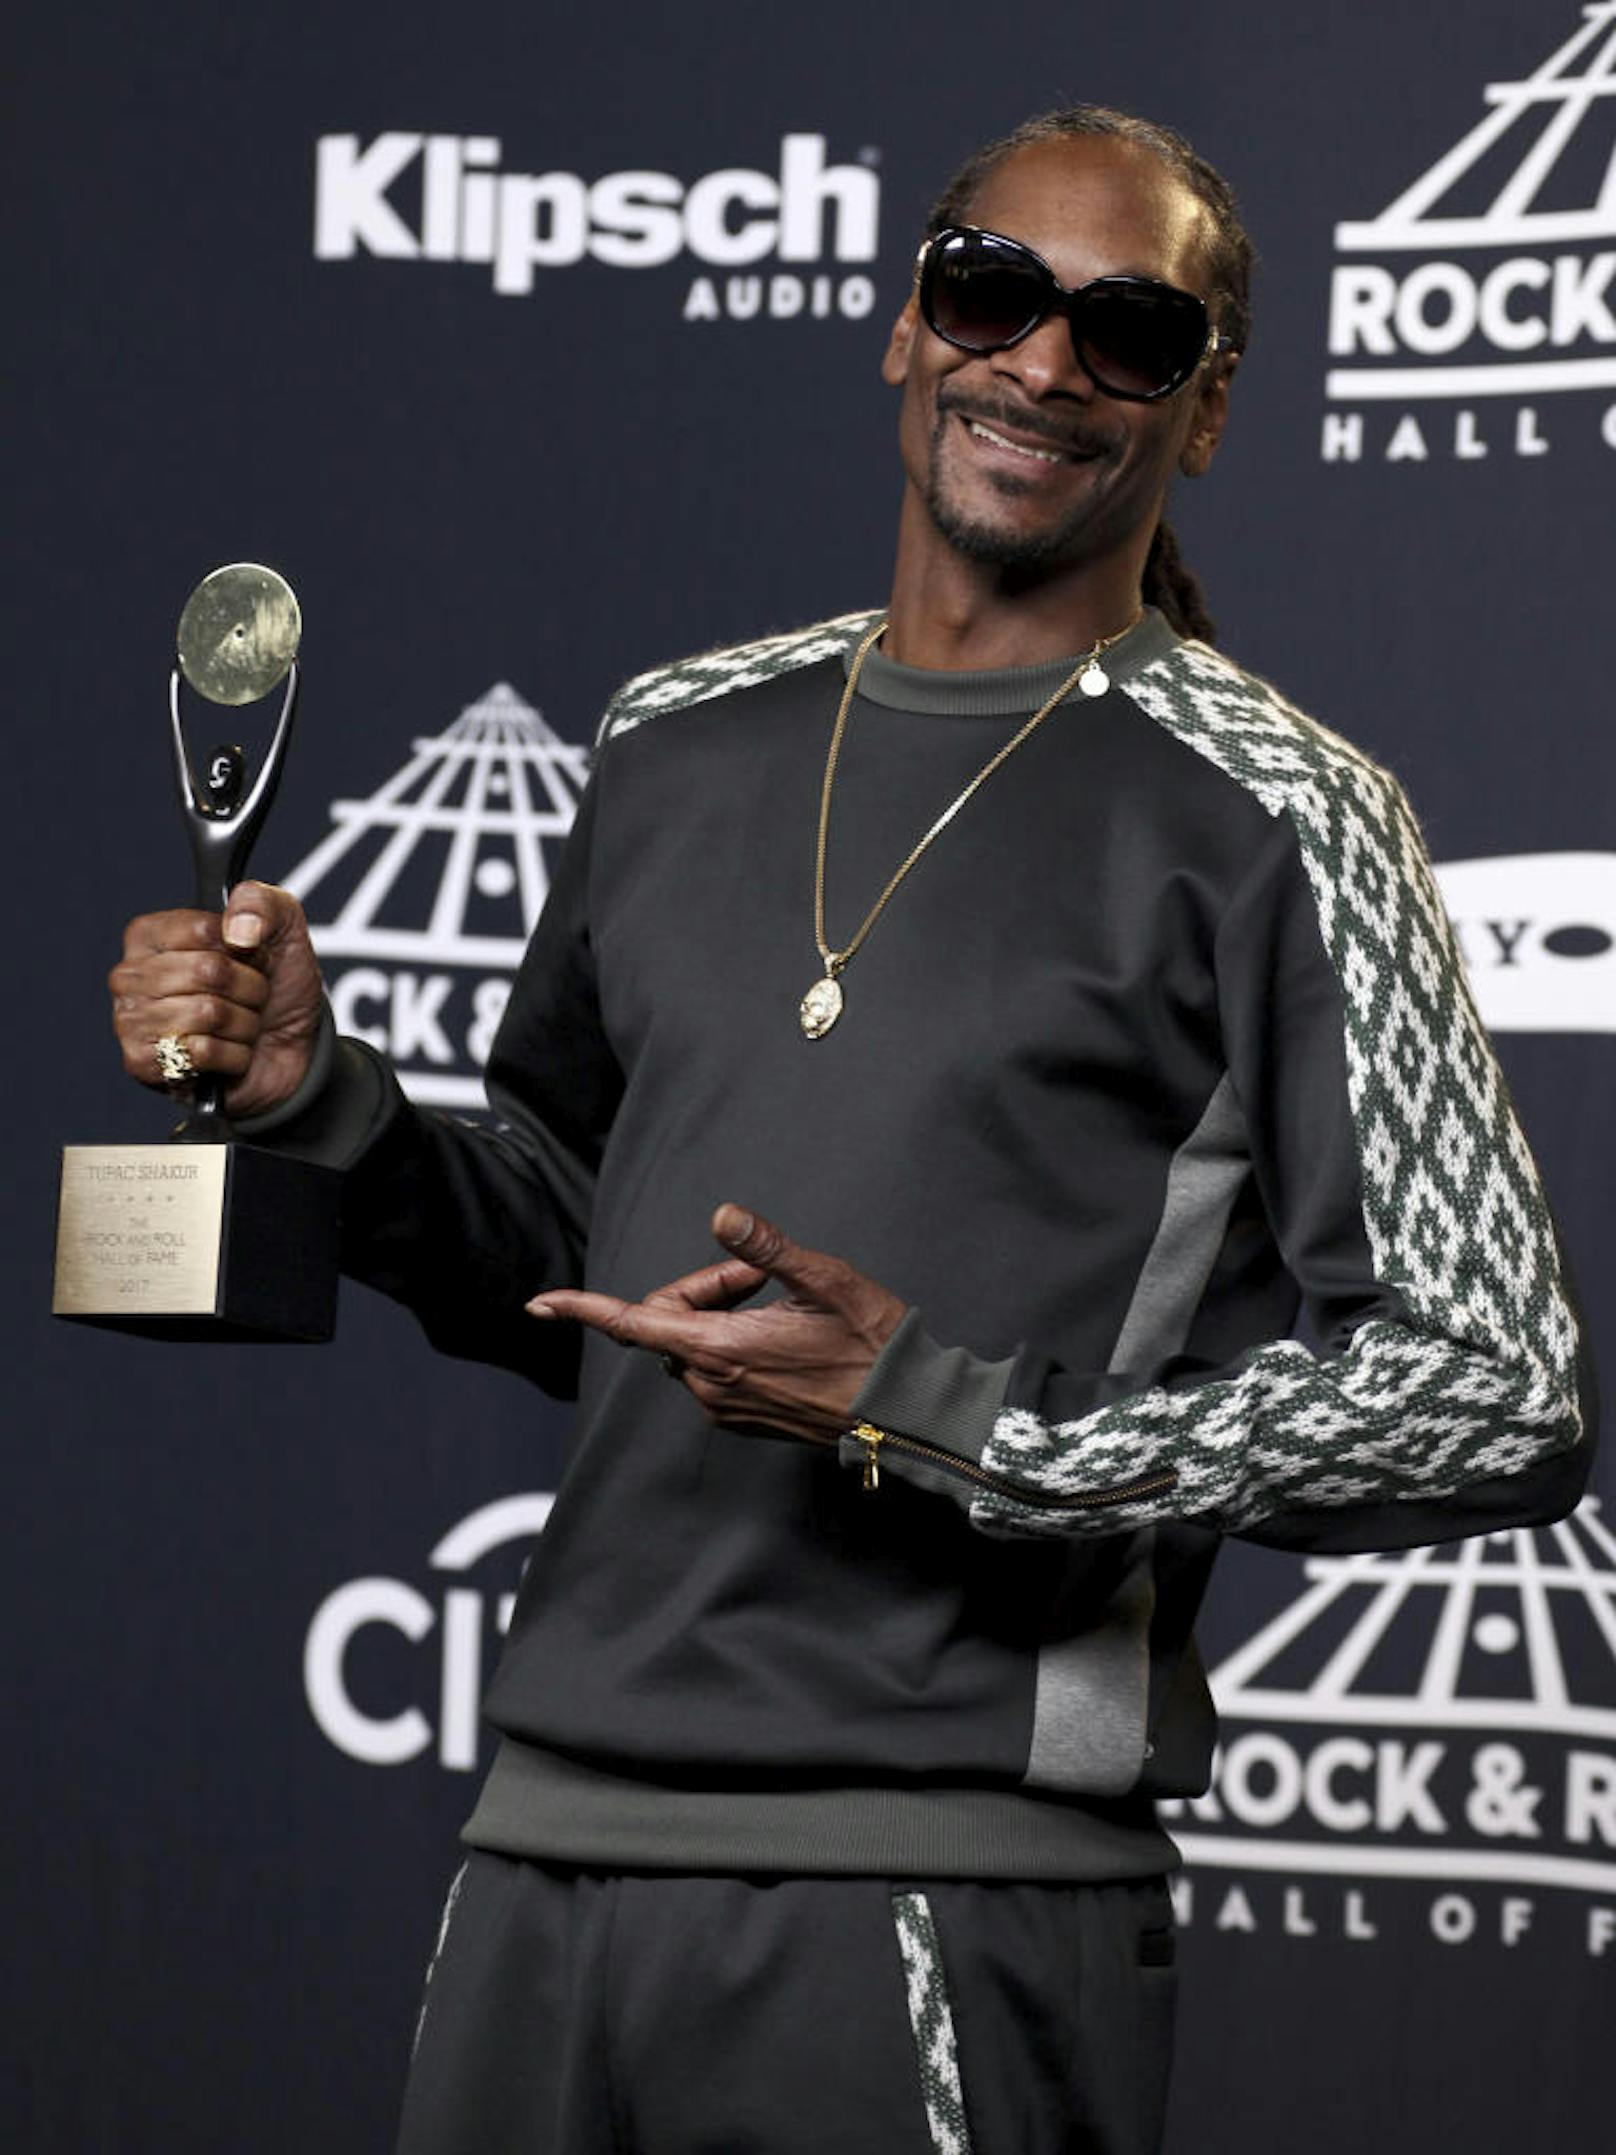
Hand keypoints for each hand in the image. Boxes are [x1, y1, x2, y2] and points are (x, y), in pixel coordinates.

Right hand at [109, 880, 324, 1118]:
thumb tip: (237, 929)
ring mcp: (130, 1021)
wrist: (291, 1048)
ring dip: (245, 1023)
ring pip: (209, 1013)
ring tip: (240, 1025)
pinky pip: (205, 1053)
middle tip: (251, 997)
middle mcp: (130, 974)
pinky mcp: (142, 1064)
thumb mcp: (283, 928)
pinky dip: (235, 1056)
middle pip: (208, 972)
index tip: (248, 957)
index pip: (205, 930)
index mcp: (150, 934)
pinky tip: (229, 1053)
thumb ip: (261, 904)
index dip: (245, 947)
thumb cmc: (275, 985)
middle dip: (250, 988)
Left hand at [528, 1204, 906, 1440]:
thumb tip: (722, 1214)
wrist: (902, 1410)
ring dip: (718, 1317)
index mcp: (721, 1348)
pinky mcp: (742, 1418)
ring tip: (779, 1310)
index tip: (539, 1303)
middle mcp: (712, 1385)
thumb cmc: (870, 1340)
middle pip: (667, 1322)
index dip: (582, 1308)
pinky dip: (730, 1343)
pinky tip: (781, 1338)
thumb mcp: (823, 1280)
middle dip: (702, 1290)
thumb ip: (765, 1248)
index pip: (632, 1323)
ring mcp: (726, 1407)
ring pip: (690, 1345)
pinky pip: (712, 1370)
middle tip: (760, 1279)